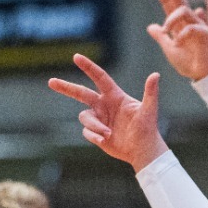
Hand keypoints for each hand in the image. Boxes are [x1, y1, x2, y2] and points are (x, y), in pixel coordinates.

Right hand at [48, 55, 168, 170]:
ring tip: (108, 134)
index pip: (99, 78)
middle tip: (51, 81)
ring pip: (85, 117)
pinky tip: (105, 139)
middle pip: (81, 93)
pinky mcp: (96, 132)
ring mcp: (99, 119)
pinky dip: (94, 135)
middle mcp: (104, 105)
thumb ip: (150, 93)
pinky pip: (87, 132)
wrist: (143, 151)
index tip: (76, 57)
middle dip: (66, 87)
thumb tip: (156, 75)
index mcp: (115, 96)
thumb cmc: (148, 129)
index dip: (88, 67)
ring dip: (94, 125)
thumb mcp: (149, 111)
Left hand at [146, 0, 207, 80]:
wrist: (203, 75)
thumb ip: (161, 37)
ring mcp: (199, 26)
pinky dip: (182, 35)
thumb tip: (150, 26)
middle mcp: (188, 22)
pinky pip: (191, 28)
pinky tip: (178, 43)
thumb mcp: (170, 49)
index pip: (169, 4)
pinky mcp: (206, 33)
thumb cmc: (189, 63)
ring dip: (171, 18)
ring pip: (184, 10)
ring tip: (166, 30)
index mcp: (179, 25)